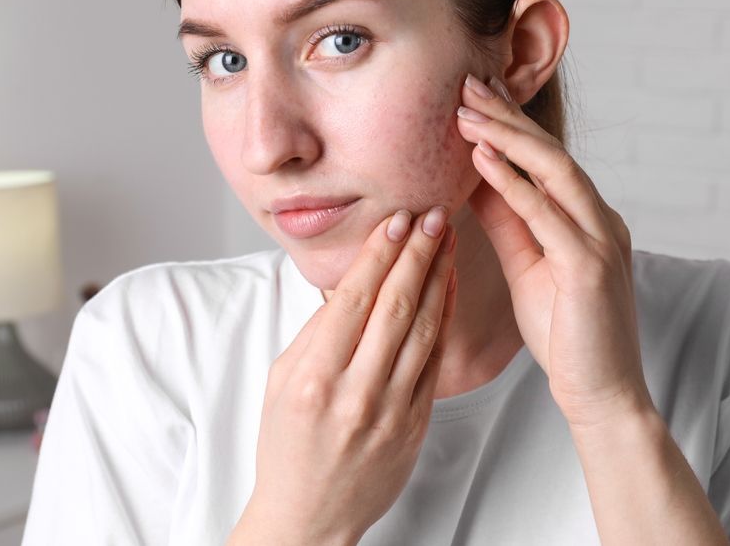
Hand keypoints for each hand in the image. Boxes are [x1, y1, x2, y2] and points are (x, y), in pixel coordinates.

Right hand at [241, 207, 458, 544]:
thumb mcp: (281, 379)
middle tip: (433, 215)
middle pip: (396, 305)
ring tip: (448, 240)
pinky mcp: (416, 424)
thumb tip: (349, 280)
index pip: (354, 298)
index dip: (379, 253)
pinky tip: (449, 286)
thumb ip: (317, 330)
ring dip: (440, 277)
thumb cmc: (287, 445)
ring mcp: (391, 411)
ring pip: (424, 328)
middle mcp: (355, 392)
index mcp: (313, 377)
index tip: (396, 219)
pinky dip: (446, 318)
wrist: (309, 514)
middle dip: (418, 253)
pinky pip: (435, 360)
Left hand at [455, 73, 651, 429]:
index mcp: (589, 218)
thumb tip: (475, 178)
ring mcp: (601, 239)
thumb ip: (507, 220)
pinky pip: (546, 214)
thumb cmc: (564, 330)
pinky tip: (482, 157)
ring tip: (467, 110)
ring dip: (507, 137)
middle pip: (551, 152)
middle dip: (507, 115)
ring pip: (554, 170)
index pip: (546, 159)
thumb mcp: (527, 263)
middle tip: (467, 83)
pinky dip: (513, 182)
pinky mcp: (590, 265)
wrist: (600, 391)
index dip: (510, 124)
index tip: (474, 96)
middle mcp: (601, 219)